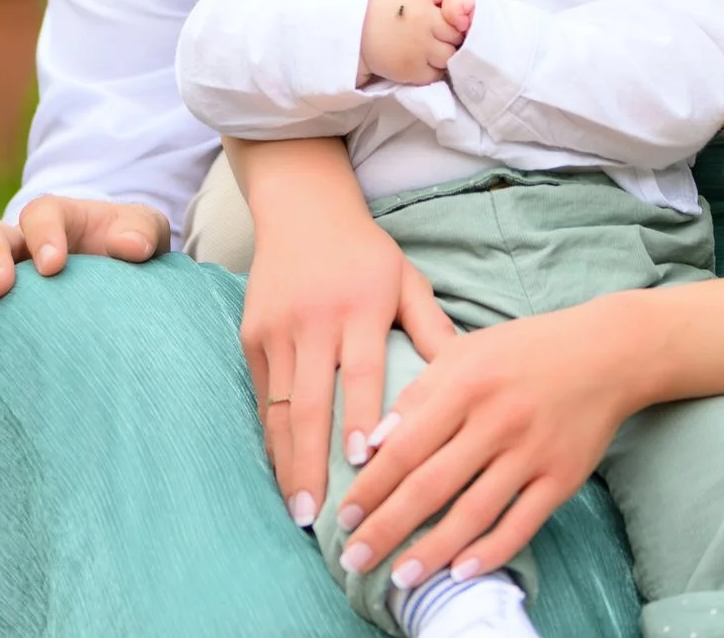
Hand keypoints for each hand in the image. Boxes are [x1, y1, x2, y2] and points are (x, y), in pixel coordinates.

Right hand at [0, 195, 170, 353]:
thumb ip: (141, 232)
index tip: (55, 264)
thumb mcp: (143, 235)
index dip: (42, 233)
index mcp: (53, 222)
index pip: (39, 214)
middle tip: (1, 288)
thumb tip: (130, 247)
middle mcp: (15, 249)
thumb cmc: (129, 258)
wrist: (118, 297)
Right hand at [244, 188, 458, 525]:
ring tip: (296, 509)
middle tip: (317, 516)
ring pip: (276, 407)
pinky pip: (261, 395)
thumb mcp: (407, 281)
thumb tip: (471, 379)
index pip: (359, 372)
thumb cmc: (365, 252)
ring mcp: (276, 330)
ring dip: (286, 462)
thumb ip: (433, 329)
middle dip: (310, 464)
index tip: (361, 465)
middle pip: (307, 403)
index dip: (358, 418)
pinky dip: (270, 436)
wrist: (301, 207)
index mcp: (358, 308)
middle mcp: (312, 322)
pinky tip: (283, 471)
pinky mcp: (252, 335)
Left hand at [335, 297, 644, 584]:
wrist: (604, 353)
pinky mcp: (562, 477)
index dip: (370, 486)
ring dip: (432, 550)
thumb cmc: (523, 350)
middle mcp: (496, 420)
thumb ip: (417, 394)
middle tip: (355, 558)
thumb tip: (374, 443)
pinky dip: (491, 550)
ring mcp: (531, 452)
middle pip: (431, 485)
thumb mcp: (463, 352)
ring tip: (400, 577)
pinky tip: (460, 571)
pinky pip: (521, 522)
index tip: (343, 515)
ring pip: (473, 512)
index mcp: (463, 384)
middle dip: (387, 527)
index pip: (404, 446)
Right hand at [361, 0, 493, 84]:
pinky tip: (425, 58)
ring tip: (434, 45)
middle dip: (456, 32)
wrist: (351, 31)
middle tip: (445, 31)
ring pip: (451, 54)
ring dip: (448, 51)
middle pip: (458, 30)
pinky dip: (436, 68)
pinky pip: (438, 72)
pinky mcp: (410, 70)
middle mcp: (421, 20)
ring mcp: (416, 47)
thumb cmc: (385, 3)